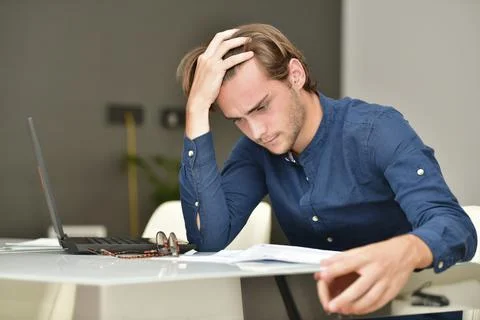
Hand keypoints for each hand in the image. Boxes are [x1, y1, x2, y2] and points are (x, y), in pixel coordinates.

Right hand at [185, 29, 252, 138]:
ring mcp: (210, 63)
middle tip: (245, 34)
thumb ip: (214, 69)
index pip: (215, 40)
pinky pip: (232, 59)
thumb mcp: (207, 77)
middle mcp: (205, 57)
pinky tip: (250, 54)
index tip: (236, 34)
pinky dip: (242, 55)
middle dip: (233, 34)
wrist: (198, 101)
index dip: (226, 35)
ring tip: (250, 40)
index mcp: (203, 58)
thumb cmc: (204, 93)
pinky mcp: (216, 70)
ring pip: (226, 45)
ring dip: (239, 41)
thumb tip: (226, 68)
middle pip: (220, 38)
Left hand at [314, 234, 432, 314]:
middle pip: (359, 287)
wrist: (405, 252)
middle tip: (332, 305)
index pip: (347, 264)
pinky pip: (378, 304)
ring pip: (369, 299)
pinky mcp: (391, 291)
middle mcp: (375, 270)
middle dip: (344, 298)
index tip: (323, 276)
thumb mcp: (360, 250)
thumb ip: (341, 258)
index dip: (333, 270)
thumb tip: (324, 264)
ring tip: (343, 310)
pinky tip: (358, 310)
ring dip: (355, 307)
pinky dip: (367, 309)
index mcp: (365, 258)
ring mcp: (385, 282)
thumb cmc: (381, 252)